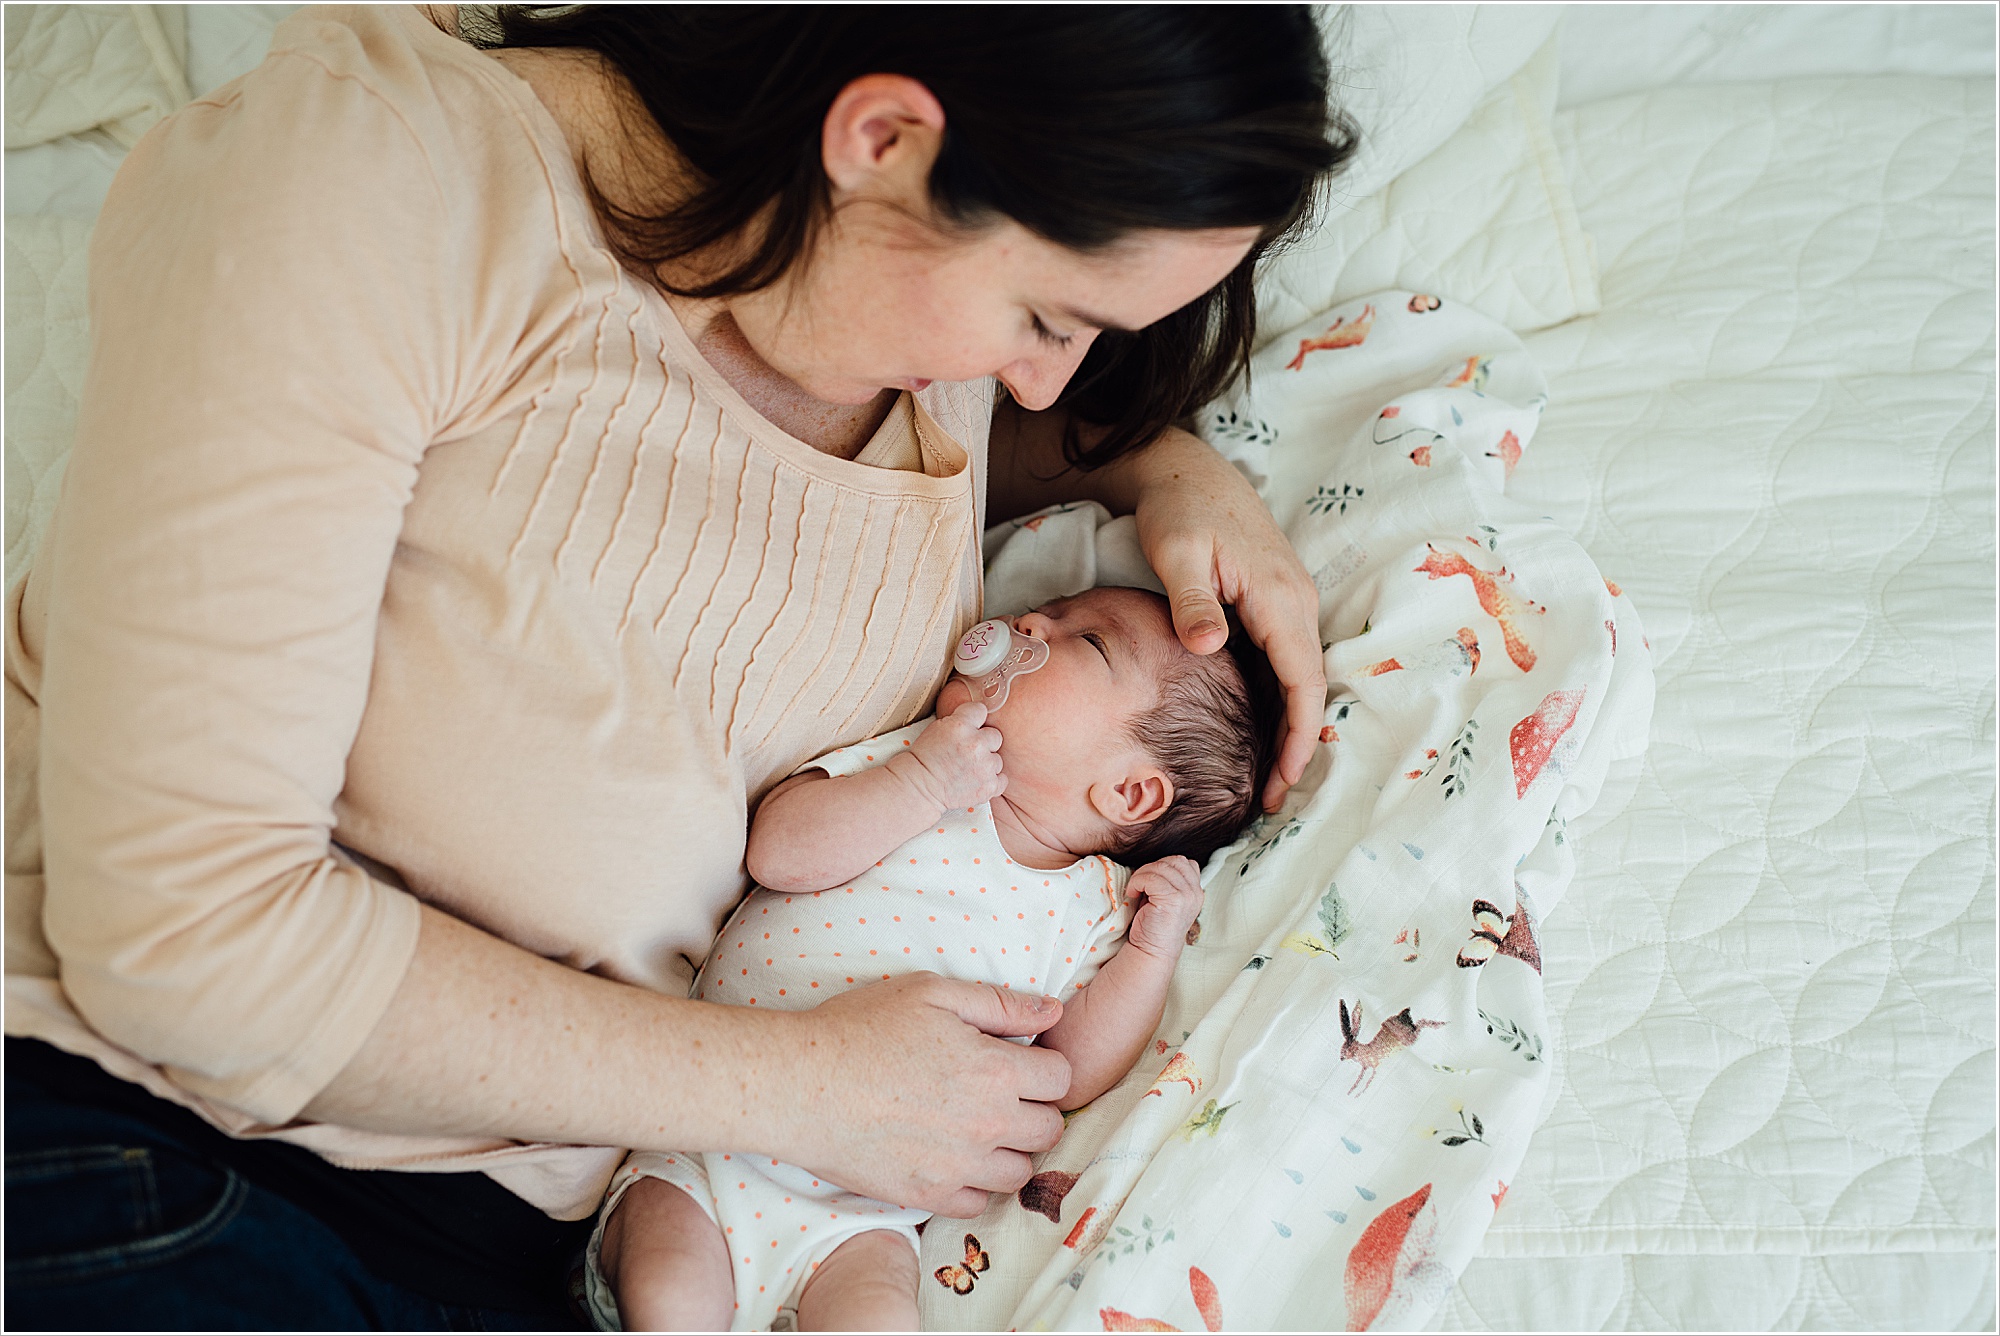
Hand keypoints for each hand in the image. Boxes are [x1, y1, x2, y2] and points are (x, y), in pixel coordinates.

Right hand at [782, 974, 1070, 1217]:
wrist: (800, 1084)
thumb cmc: (860, 1028)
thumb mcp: (931, 994)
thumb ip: (999, 1004)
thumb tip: (1054, 1012)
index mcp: (994, 1070)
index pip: (1061, 1079)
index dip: (1045, 1067)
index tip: (1021, 1063)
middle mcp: (986, 1124)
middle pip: (1050, 1130)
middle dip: (1036, 1110)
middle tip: (1003, 1095)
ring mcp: (958, 1167)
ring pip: (1019, 1174)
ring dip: (1009, 1151)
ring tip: (978, 1129)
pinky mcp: (925, 1196)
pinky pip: (975, 1204)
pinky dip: (972, 1185)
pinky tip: (951, 1157)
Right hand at [891, 702, 1005, 810]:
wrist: (920, 787)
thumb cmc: (925, 759)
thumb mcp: (937, 728)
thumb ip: (960, 721)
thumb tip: (977, 717)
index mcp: (961, 725)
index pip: (981, 710)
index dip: (975, 719)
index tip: (970, 727)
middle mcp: (976, 743)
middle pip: (995, 736)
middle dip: (984, 743)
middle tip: (969, 753)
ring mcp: (985, 766)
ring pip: (997, 760)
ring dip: (986, 764)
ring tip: (969, 770)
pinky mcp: (989, 786)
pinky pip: (1002, 779)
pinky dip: (991, 782)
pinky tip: (977, 781)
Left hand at [1122, 856, 1204, 959]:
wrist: (1151, 951)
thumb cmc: (1153, 925)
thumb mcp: (1166, 899)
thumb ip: (1169, 881)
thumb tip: (1155, 863)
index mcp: (1196, 892)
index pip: (1185, 862)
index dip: (1165, 865)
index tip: (1151, 880)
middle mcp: (1195, 892)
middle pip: (1174, 861)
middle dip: (1152, 868)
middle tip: (1140, 883)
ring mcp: (1186, 896)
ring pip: (1160, 867)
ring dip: (1142, 875)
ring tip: (1136, 890)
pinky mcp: (1173, 900)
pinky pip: (1150, 878)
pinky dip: (1137, 882)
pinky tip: (1133, 894)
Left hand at [1131, 430, 1326, 810]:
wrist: (1186, 469)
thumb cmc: (1179, 508)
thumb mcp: (1177, 551)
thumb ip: (1192, 601)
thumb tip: (1209, 647)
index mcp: (1278, 594)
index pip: (1301, 680)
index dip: (1297, 735)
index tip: (1284, 781)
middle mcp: (1295, 600)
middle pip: (1308, 686)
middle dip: (1297, 745)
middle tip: (1273, 799)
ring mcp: (1289, 599)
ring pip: (1300, 674)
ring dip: (1289, 724)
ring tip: (1267, 776)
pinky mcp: (1274, 600)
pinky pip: (1286, 658)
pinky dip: (1278, 697)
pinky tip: (1257, 726)